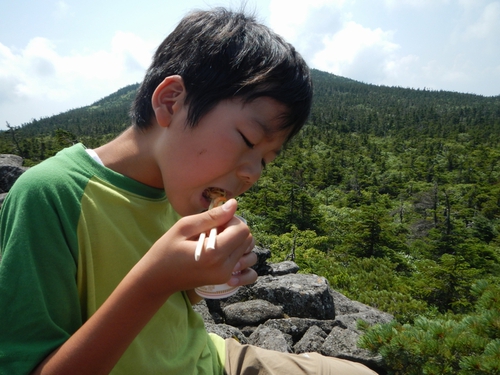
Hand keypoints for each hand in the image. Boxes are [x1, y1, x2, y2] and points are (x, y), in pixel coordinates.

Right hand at [137, 199, 256, 297]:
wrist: (157, 278)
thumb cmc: (166, 250)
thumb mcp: (184, 227)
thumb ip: (212, 216)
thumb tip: (234, 204)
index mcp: (214, 254)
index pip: (242, 230)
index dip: (232, 220)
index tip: (215, 222)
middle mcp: (224, 268)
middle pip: (247, 239)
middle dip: (234, 229)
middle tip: (214, 230)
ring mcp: (226, 277)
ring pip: (249, 251)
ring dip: (237, 242)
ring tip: (218, 241)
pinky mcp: (225, 281)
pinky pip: (248, 269)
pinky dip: (243, 259)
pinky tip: (227, 254)